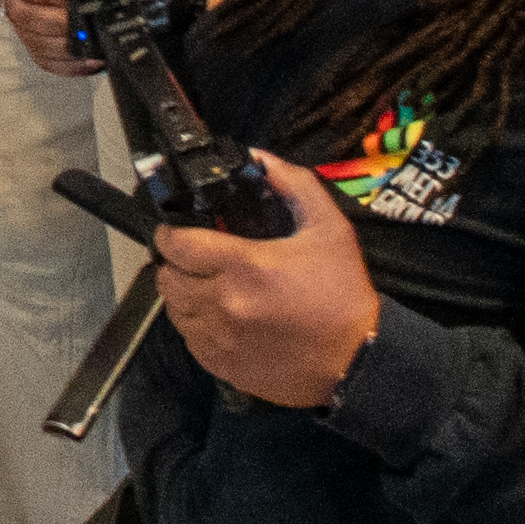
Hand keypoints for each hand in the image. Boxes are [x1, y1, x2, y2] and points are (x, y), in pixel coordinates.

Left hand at [153, 154, 386, 410]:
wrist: (357, 358)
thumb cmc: (343, 294)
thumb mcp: (328, 227)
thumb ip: (293, 184)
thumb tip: (258, 158)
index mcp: (245, 265)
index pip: (176, 244)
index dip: (170, 233)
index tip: (177, 230)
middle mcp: (224, 303)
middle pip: (168, 277)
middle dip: (175, 262)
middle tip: (193, 257)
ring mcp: (220, 338)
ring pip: (174, 309)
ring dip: (182, 293)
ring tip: (204, 284)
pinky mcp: (222, 365)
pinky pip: (189, 340)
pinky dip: (195, 325)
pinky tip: (218, 315)